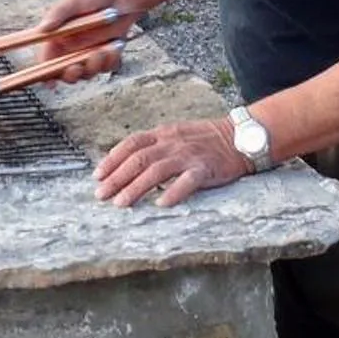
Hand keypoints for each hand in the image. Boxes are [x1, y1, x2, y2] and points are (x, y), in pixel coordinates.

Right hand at [33, 0, 137, 76]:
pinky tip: (115, 46)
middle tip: (77, 67)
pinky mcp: (107, 53)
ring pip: (88, 72)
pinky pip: (107, 67)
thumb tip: (42, 30)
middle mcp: (72, 48)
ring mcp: (90, 52)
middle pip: (66, 72)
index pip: (47, 60)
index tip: (50, 82)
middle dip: (72, 74)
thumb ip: (57, 15)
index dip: (45, 74)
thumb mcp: (73, 1)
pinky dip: (110, 61)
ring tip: (102, 51)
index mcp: (58, 37)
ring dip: (94, 66)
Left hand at [92, 118, 245, 208]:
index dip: (112, 159)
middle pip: (139, 159)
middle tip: (101, 195)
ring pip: (157, 170)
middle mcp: (173, 143)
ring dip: (136, 187)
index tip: (97, 176)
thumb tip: (126, 163)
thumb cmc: (205, 139)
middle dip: (117, 178)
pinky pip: (188, 181)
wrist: (240, 137)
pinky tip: (161, 204)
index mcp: (163, 133)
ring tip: (121, 203)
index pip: (132, 143)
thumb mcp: (175, 134)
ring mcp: (189, 156)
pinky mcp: (206, 169)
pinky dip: (174, 192)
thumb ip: (154, 145)